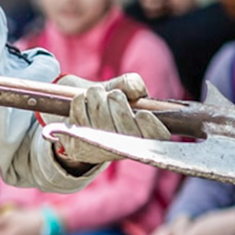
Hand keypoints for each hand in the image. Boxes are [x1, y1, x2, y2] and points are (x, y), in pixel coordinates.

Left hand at [55, 73, 169, 166]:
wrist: (83, 111)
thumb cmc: (112, 101)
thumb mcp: (127, 91)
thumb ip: (134, 85)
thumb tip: (134, 91)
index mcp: (145, 138)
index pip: (156, 137)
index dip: (150, 125)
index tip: (142, 112)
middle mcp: (124, 149)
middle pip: (122, 116)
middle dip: (116, 97)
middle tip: (113, 95)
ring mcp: (100, 150)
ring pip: (99, 110)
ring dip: (96, 95)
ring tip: (96, 95)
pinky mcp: (78, 147)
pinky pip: (79, 112)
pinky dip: (80, 100)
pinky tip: (83, 104)